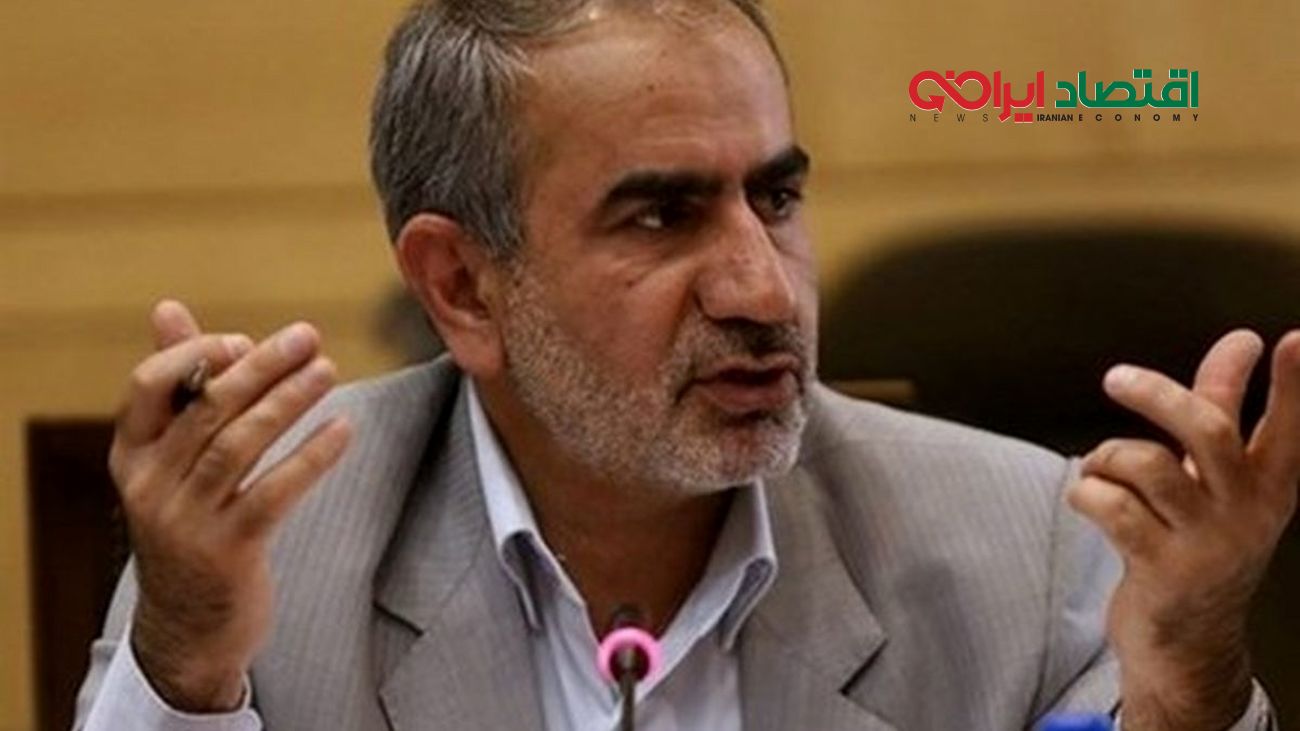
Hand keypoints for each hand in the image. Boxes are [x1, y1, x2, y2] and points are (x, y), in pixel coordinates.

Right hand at [109, 300, 351, 711]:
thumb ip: (178, 387)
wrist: (187, 627)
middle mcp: (149, 484)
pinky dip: (311, 456)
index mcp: (129, 454)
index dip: (195, 354)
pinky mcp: (228, 551)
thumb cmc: (189, 522)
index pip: (147, 385)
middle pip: (207, 408)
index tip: (243, 340)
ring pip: (239, 445)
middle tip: (308, 336)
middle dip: (260, 366)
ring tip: (328, 371)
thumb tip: (168, 307)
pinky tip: (343, 428)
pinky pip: (274, 493)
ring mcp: (186, 521)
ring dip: (288, 401)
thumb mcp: (169, 461)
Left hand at [1068, 329, 1299, 729]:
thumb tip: (1241, 341)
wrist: (1189, 644)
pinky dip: (1086, 492)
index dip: (1292, 384)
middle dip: (1156, 395)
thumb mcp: (1220, 479)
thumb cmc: (1199, 543)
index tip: (1294, 337)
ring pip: (1147, 465)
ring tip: (1098, 467)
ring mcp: (1205, 542)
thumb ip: (1222, 408)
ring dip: (1107, 455)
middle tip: (1116, 378)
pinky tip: (1087, 498)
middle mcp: (1246, 511)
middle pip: (1206, 432)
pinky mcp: (1162, 569)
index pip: (1288, 427)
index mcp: (1269, 485)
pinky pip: (1112, 507)